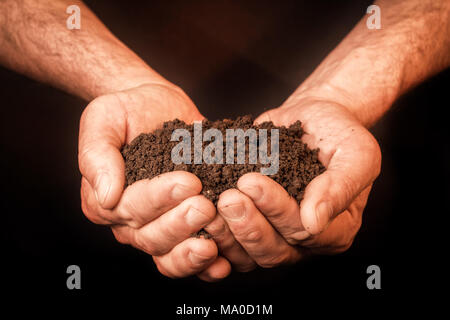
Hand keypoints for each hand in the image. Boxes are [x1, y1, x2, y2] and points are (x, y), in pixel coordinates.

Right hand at [78, 83, 230, 280]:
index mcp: (105, 200)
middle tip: (206, 205)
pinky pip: (188, 255)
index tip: (189, 181)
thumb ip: (97, 156)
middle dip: (181, 224)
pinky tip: (222, 263)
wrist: (154, 106)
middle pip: (152, 236)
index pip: (131, 207)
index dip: (160, 198)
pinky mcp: (183, 226)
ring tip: (214, 242)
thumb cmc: (125, 111)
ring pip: (169, 253)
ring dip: (191, 252)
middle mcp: (129, 221)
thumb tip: (106, 196)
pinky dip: (205, 265)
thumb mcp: (102, 120)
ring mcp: (158, 226)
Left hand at [205, 97, 380, 270]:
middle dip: (247, 224)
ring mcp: (275, 234)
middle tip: (227, 197)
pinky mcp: (252, 223)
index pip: (303, 232)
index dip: (276, 210)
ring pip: (247, 253)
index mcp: (335, 230)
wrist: (314, 119)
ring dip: (226, 232)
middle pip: (273, 250)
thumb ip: (341, 187)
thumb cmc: (341, 134)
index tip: (251, 181)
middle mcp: (304, 240)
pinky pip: (231, 239)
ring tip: (208, 203)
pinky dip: (214, 228)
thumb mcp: (357, 154)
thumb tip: (314, 222)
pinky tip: (197, 207)